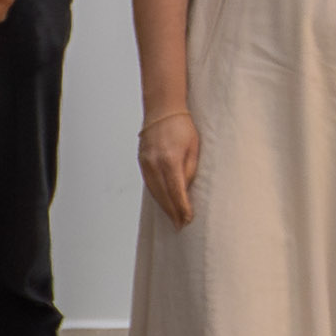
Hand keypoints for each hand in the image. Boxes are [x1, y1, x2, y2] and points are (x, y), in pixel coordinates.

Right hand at [141, 107, 202, 226]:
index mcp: (170, 160)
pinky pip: (149, 184)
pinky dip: (157, 195)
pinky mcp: (142, 161)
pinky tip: (163, 202)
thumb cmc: (182, 126)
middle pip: (163, 195)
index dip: (182, 207)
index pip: (176, 191)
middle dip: (172, 212)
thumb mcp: (193, 148)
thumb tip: (186, 190)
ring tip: (173, 218)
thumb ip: (189, 170)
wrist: (162, 110)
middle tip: (180, 225)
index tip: (187, 219)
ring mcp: (146, 163)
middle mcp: (155, 163)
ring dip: (164, 206)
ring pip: (154, 191)